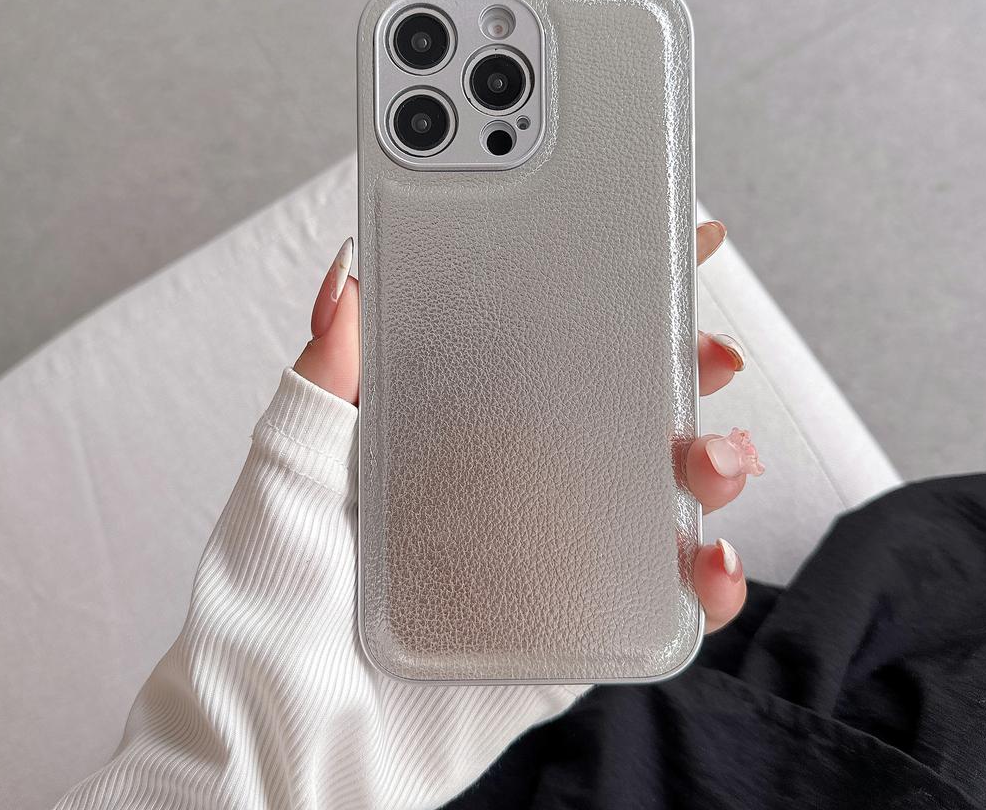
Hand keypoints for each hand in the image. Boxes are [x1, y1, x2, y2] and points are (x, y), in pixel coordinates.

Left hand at [295, 222, 760, 634]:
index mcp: (459, 427)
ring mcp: (551, 551)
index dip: (614, 293)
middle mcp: (514, 480)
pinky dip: (710, 579)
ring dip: (713, 464)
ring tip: (716, 459)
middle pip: (624, 408)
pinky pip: (660, 596)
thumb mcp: (289, 471)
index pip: (550, 343)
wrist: (279, 741)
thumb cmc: (269, 601)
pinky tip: (712, 560)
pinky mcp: (572, 625)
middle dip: (685, 370)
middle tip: (710, 355)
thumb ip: (324, 378)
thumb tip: (347, 272)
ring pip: (659, 492)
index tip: (672, 244)